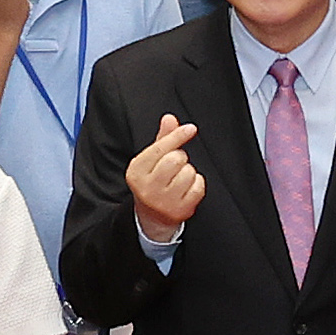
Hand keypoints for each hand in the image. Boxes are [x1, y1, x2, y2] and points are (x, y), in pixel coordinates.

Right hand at [127, 112, 204, 234]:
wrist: (152, 216)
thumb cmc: (153, 181)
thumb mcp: (151, 160)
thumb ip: (162, 138)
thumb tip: (169, 118)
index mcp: (136, 172)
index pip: (159, 149)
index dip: (177, 136)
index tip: (190, 128)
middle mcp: (147, 188)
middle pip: (176, 159)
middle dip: (180, 158)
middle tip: (174, 166)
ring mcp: (164, 201)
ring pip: (189, 172)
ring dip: (188, 172)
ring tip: (179, 179)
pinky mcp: (180, 211)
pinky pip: (198, 187)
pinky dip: (197, 184)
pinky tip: (187, 188)